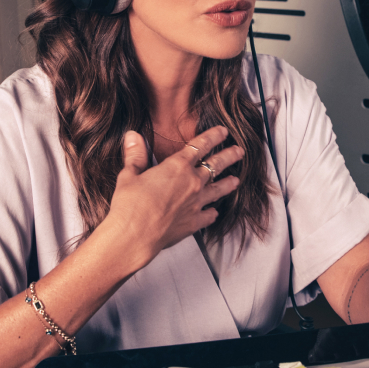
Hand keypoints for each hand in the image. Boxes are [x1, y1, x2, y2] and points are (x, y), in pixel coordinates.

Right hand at [103, 126, 242, 270]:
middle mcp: (192, 182)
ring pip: (218, 189)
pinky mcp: (195, 222)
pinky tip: (214, 212)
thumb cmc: (129, 205)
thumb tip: (132, 135)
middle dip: (229, 156)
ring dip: (228, 183)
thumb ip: (136, 155)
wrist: (134, 236)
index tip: (223, 131)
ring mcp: (196, 203)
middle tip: (239, 151)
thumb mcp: (129, 175)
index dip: (213, 136)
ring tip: (236, 180)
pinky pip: (209, 215)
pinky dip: (212, 212)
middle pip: (216, 165)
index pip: (200, 145)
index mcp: (177, 166)